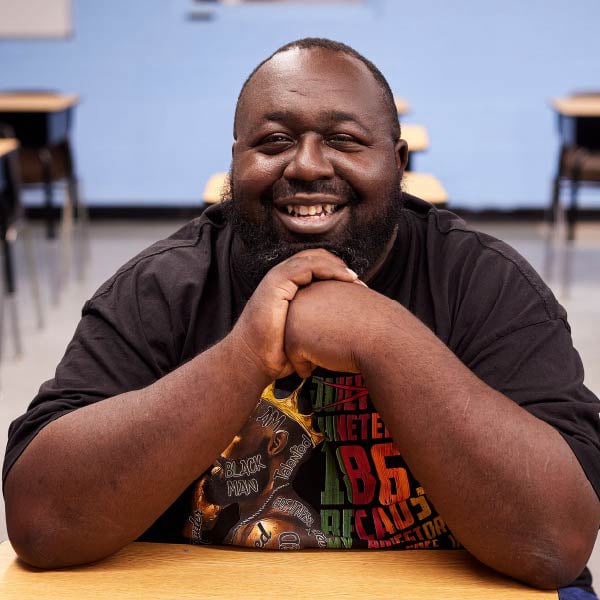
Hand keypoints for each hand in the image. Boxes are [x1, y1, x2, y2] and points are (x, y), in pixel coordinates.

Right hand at [229, 249, 363, 380]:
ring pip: (314, 258)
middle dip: (340, 267)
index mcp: (288, 286)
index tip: (358, 287)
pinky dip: (328, 269)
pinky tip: (344, 279)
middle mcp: (282, 278)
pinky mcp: (276, 282)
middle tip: (360, 282)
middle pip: (317, 258)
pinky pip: (307, 267)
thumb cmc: (276, 351)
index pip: (317, 266)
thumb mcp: (303, 332)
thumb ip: (319, 322)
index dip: (338, 272)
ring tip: (355, 279)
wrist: (252, 359)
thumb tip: (346, 330)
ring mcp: (278, 278)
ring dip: (337, 267)